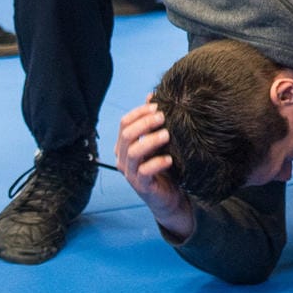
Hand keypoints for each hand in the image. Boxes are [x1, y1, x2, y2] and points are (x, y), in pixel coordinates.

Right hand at [117, 101, 195, 238]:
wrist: (168, 196)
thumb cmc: (162, 166)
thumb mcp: (157, 142)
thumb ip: (152, 122)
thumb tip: (152, 95)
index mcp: (124, 146)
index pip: (124, 123)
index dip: (139, 112)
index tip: (157, 106)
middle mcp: (123, 158)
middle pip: (127, 135)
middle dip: (145, 123)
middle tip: (163, 117)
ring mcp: (130, 173)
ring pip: (134, 152)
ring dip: (150, 140)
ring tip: (167, 135)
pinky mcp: (141, 186)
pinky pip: (145, 172)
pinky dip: (157, 163)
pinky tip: (170, 159)